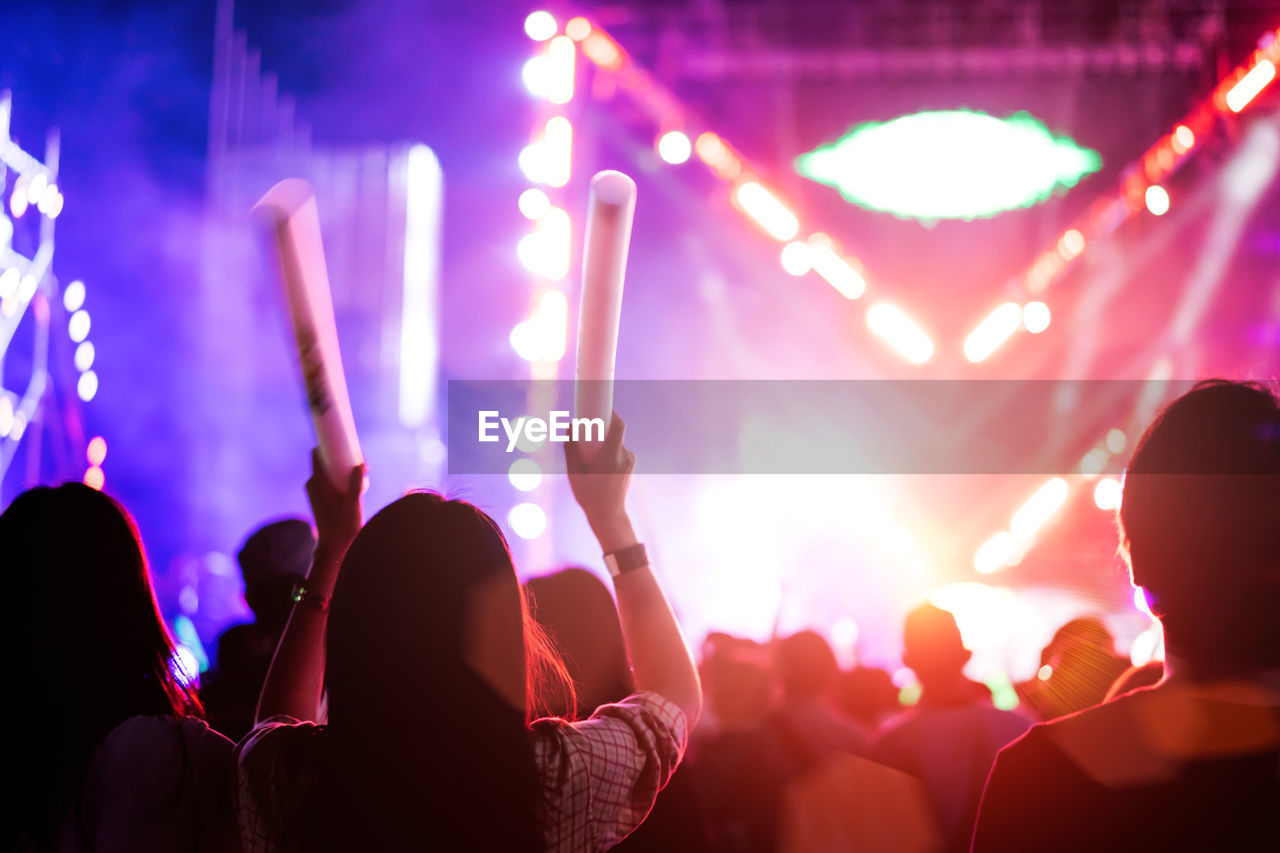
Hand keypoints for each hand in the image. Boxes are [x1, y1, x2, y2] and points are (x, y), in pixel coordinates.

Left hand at [305, 447, 364, 554]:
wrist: (334, 547)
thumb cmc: (342, 528)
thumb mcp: (352, 506)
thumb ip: (355, 485)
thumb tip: (360, 465)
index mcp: (316, 483)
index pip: (317, 454)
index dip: (329, 443)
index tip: (344, 439)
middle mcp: (313, 484)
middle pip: (325, 459)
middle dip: (341, 454)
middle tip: (360, 457)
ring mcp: (317, 490)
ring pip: (329, 468)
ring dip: (343, 465)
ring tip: (362, 468)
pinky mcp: (322, 495)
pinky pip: (330, 477)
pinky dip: (341, 473)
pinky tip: (355, 477)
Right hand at [565, 413, 637, 551]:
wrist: (608, 515)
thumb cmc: (589, 495)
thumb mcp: (574, 473)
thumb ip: (571, 449)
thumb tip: (570, 427)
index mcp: (611, 457)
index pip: (618, 427)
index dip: (612, 413)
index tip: (601, 406)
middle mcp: (624, 457)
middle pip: (616, 432)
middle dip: (602, 426)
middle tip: (588, 426)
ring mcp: (630, 461)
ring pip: (616, 441)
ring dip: (604, 440)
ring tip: (590, 451)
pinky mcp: (630, 465)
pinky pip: (618, 449)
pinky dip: (608, 449)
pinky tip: (597, 460)